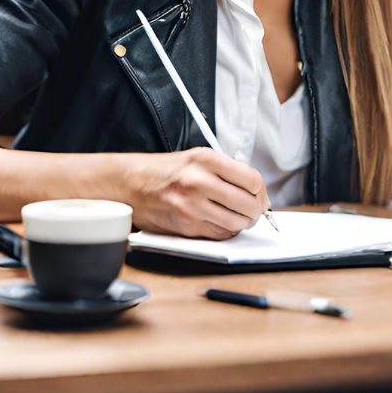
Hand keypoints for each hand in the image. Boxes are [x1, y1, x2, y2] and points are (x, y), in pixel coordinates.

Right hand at [122, 148, 268, 239]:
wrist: (130, 183)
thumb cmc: (165, 171)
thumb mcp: (196, 158)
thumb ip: (224, 170)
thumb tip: (255, 190)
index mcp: (206, 159)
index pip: (251, 179)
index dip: (262, 192)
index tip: (261, 197)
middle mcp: (199, 181)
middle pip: (248, 204)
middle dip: (256, 211)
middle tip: (254, 211)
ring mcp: (192, 206)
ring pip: (236, 223)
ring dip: (243, 224)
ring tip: (239, 218)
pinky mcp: (186, 226)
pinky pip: (219, 234)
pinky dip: (226, 231)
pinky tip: (221, 223)